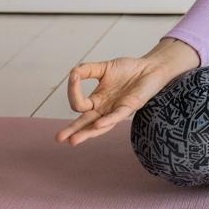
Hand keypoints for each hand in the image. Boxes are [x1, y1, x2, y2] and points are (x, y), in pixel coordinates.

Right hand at [54, 56, 181, 147]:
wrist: (150, 67)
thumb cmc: (128, 70)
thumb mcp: (104, 67)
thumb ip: (88, 70)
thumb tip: (72, 73)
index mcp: (97, 101)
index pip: (79, 104)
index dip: (73, 91)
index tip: (73, 76)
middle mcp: (104, 109)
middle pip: (85, 123)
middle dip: (72, 130)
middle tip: (59, 138)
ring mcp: (116, 110)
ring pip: (99, 126)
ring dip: (86, 133)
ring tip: (73, 140)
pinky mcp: (129, 108)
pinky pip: (116, 116)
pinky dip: (107, 121)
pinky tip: (98, 124)